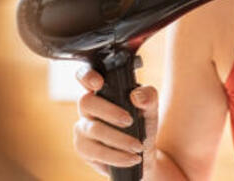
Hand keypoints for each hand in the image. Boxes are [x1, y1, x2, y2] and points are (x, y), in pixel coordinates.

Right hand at [73, 63, 159, 177]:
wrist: (142, 152)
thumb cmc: (142, 123)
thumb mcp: (151, 108)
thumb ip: (148, 97)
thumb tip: (136, 96)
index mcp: (102, 90)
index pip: (85, 75)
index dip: (87, 76)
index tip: (98, 83)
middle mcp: (88, 107)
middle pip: (86, 102)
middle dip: (109, 112)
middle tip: (130, 121)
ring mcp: (83, 128)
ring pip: (93, 130)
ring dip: (119, 140)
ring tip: (137, 147)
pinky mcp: (83, 149)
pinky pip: (96, 153)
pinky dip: (117, 156)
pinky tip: (131, 158)